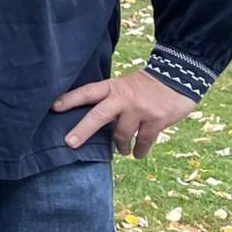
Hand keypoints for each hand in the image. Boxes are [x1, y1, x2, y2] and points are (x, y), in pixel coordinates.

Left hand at [54, 68, 195, 158]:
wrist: (178, 78)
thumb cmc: (145, 85)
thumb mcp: (124, 86)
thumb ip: (111, 100)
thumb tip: (95, 122)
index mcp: (112, 88)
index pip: (87, 92)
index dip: (70, 99)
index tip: (53, 107)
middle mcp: (123, 99)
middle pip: (98, 115)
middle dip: (82, 130)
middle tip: (69, 143)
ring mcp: (139, 110)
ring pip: (122, 134)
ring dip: (120, 146)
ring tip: (121, 151)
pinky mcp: (156, 121)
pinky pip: (144, 141)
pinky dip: (140, 150)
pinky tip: (137, 154)